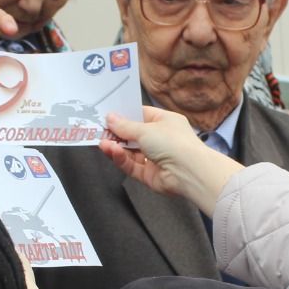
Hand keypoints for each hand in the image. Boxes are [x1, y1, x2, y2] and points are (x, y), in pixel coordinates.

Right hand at [100, 107, 243, 215]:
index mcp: (165, 122)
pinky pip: (132, 165)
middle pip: (133, 135)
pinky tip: (112, 152)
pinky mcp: (149, 174)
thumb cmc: (173, 142)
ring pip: (130, 152)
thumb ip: (125, 126)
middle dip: (116, 133)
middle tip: (99, 130)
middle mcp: (161, 139)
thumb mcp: (146, 129)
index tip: (107, 114)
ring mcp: (155, 157)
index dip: (125, 115)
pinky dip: (121, 159)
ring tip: (102, 143)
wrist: (189, 172)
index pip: (141, 115)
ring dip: (116, 147)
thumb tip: (110, 118)